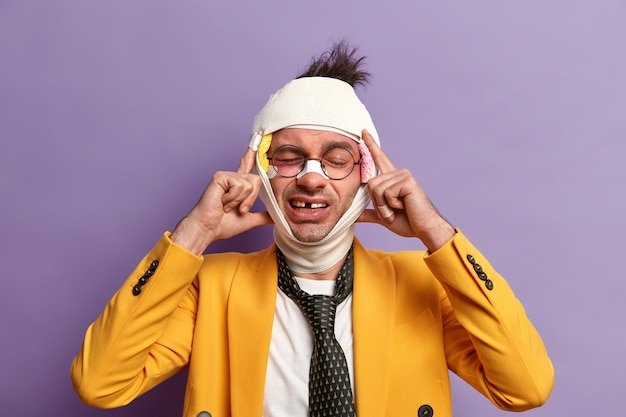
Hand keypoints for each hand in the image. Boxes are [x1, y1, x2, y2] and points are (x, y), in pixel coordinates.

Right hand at [170, 141, 272, 254]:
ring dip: (241, 200)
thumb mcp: (248, 219)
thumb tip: (275, 218)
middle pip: (256, 181)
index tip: (259, 134)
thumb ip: (262, 216)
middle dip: (250, 199)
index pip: (248, 164)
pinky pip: (239, 185)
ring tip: (227, 205)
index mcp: (238, 185)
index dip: (254, 150)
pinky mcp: (221, 176)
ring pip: (250, 184)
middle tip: (237, 209)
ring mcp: (226, 175)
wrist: (208, 228)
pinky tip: (222, 201)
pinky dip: (233, 198)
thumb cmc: (222, 225)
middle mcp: (233, 177)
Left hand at [356, 130, 454, 251]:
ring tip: (398, 210)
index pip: (379, 158)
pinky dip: (391, 205)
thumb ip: (368, 214)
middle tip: (391, 212)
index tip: (363, 131)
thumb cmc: (407, 222)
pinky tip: (404, 206)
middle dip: (377, 203)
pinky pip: (386, 193)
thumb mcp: (383, 217)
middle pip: (370, 183)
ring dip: (383, 206)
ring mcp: (403, 175)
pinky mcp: (407, 181)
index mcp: (392, 179)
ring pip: (376, 188)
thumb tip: (352, 217)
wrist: (424, 229)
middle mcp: (398, 173)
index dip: (370, 145)